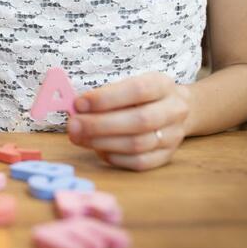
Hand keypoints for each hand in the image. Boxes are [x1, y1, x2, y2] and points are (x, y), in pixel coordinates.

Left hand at [66, 72, 192, 170]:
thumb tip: (76, 109)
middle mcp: (173, 110)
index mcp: (162, 85)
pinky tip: (97, 149)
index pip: (137, 90)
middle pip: (139, 121)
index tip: (79, 103)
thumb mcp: (125, 85)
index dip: (106, 98)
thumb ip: (103, 96)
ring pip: (138, 144)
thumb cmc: (137, 96)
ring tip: (78, 137)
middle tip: (73, 125)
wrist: (169, 109)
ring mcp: (173, 136)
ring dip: (102, 142)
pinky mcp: (166, 156)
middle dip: (100, 124)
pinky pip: (140, 162)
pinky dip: (115, 157)